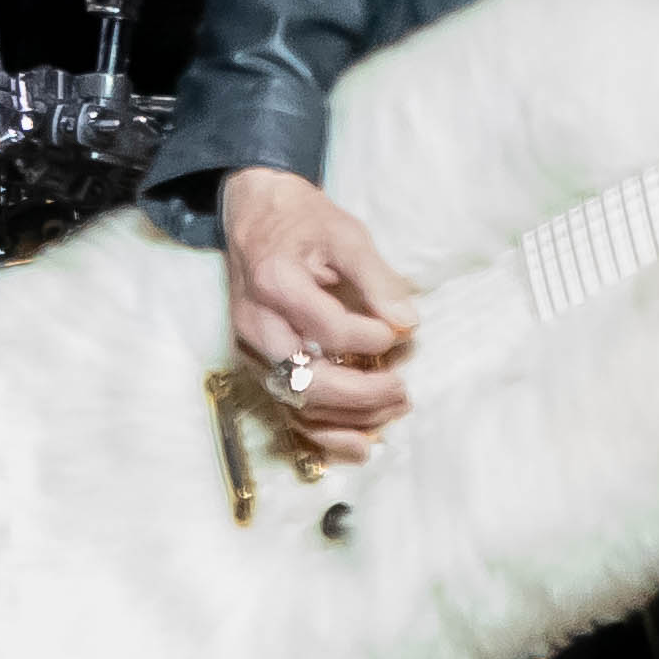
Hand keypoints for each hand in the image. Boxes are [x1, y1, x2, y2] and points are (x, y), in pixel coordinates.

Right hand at [215, 165, 419, 461]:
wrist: (252, 215)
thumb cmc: (302, 222)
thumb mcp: (345, 234)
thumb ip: (377, 278)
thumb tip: (408, 321)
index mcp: (275, 282)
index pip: (329, 329)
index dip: (373, 339)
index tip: (401, 332)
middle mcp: (255, 323)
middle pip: (308, 379)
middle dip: (363, 394)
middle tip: (404, 390)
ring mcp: (250, 349)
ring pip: (297, 404)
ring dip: (349, 419)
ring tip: (393, 411)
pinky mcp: (255, 365)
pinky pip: (287, 411)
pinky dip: (325, 433)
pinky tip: (362, 443)